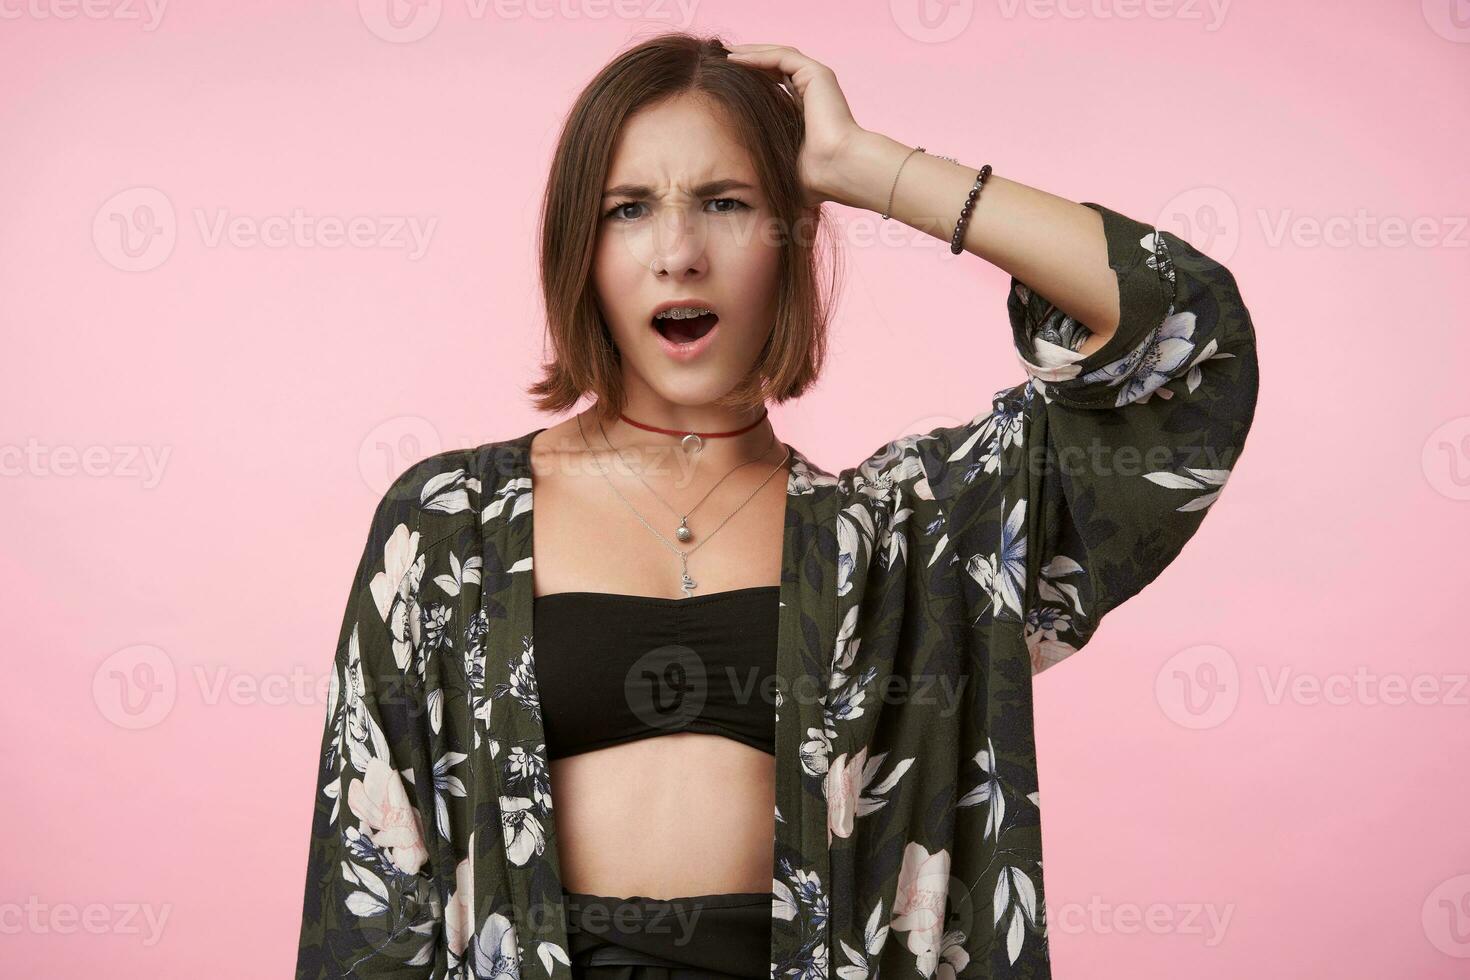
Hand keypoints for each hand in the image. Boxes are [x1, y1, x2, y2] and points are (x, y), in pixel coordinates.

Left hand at [725, 43, 868, 208]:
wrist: (837, 169)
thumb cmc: (816, 176)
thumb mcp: (782, 162)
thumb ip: (767, 156)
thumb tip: (742, 180)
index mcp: (807, 108)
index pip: (777, 84)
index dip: (753, 78)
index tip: (727, 80)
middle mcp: (813, 90)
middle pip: (776, 64)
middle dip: (749, 59)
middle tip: (722, 57)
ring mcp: (817, 80)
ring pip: (778, 56)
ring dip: (750, 52)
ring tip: (725, 53)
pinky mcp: (817, 74)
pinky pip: (781, 57)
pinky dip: (758, 56)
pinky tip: (735, 59)